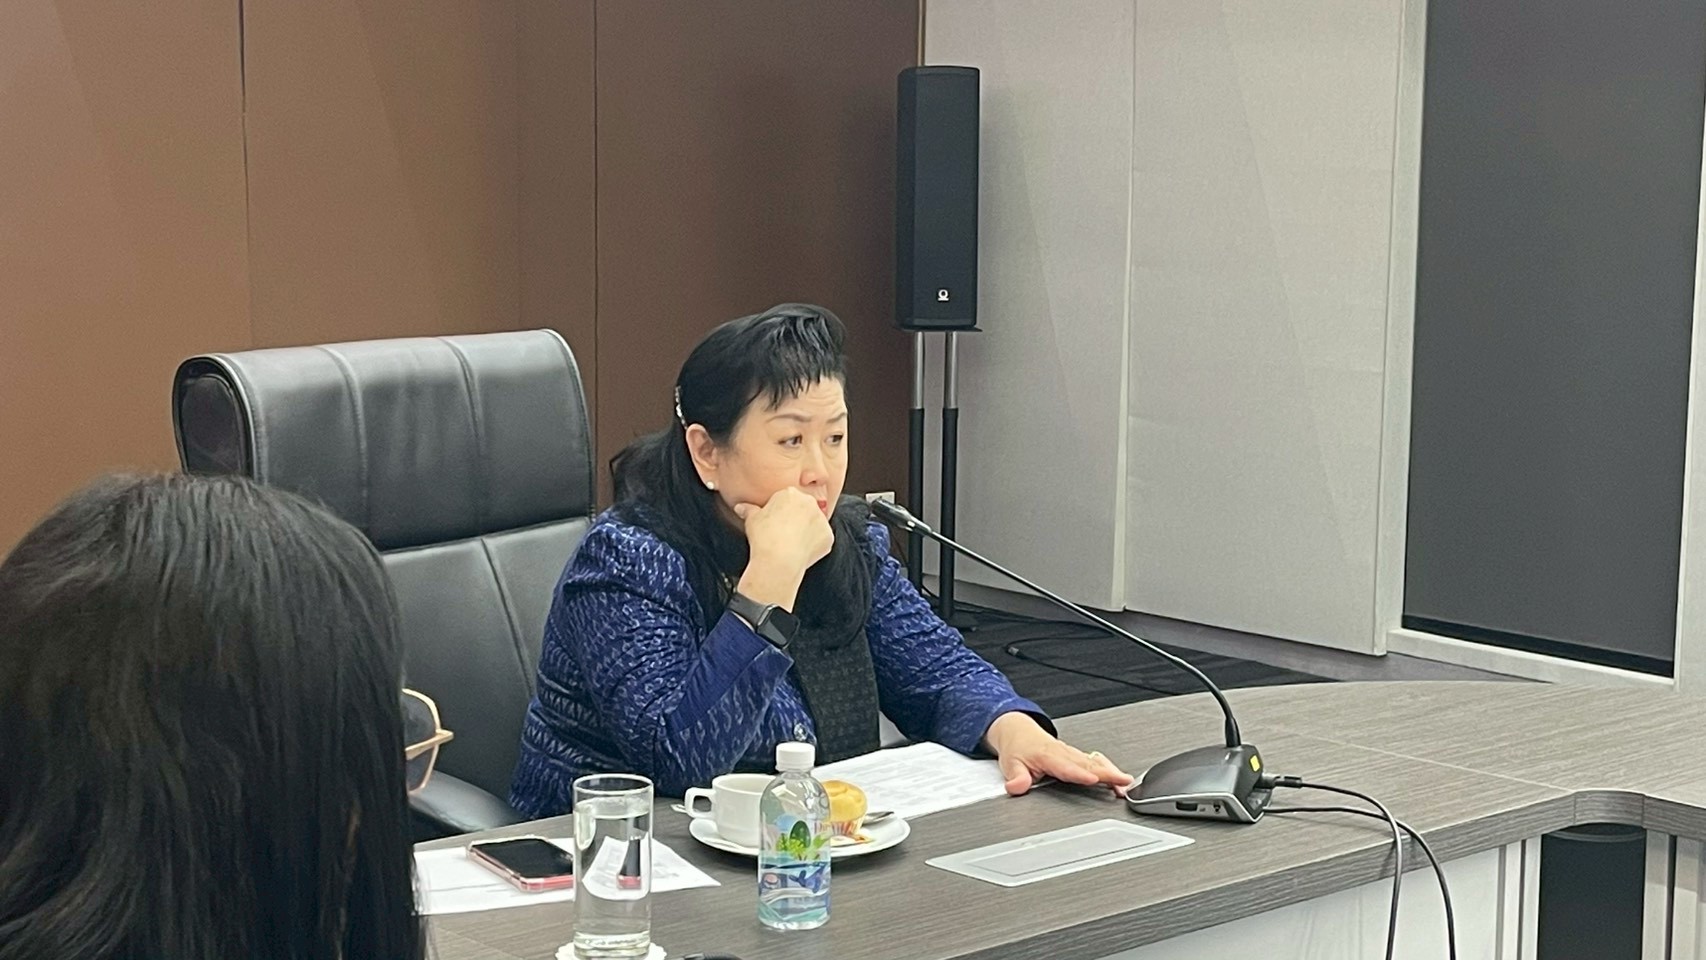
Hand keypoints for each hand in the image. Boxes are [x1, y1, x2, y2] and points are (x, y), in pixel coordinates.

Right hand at [732, 488, 833, 611]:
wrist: (779, 560)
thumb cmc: (763, 538)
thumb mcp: (751, 520)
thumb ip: (748, 510)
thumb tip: (740, 507)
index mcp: (790, 493)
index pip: (787, 500)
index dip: (779, 514)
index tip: (774, 526)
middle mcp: (809, 502)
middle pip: (803, 510)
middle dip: (795, 520)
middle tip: (782, 536)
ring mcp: (821, 519)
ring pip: (813, 524)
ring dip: (805, 532)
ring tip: (790, 546)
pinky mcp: (828, 536)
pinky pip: (820, 540)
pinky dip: (812, 546)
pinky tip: (800, 553)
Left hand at [983, 712, 1134, 796]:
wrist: (1019, 732)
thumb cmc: (1018, 748)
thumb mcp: (1010, 764)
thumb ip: (1016, 777)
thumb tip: (1016, 786)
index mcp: (1048, 755)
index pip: (1066, 767)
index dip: (1080, 774)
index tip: (1093, 780)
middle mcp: (1064, 753)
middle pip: (1088, 764)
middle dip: (1106, 773)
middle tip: (1122, 783)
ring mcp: (1072, 754)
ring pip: (1095, 762)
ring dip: (1111, 772)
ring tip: (1125, 783)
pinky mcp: (1077, 756)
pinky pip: (1096, 761)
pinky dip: (1110, 769)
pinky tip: (1120, 779)